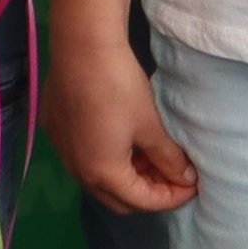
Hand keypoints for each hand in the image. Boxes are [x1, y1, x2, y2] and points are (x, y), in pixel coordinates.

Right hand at [50, 35, 199, 214]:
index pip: (142, 201)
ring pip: (98, 180)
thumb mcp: (150, 124)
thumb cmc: (120, 87)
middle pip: (118, 199)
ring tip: (152, 158)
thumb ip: (169, 158)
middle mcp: (78, 171)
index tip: (192, 185)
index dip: (171, 197)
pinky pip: (84, 159)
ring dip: (126, 177)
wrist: (81, 47)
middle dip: (148, 193)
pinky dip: (106, 160)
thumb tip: (185, 178)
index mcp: (103, 174)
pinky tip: (122, 140)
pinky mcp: (55, 130)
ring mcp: (63, 151)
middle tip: (173, 174)